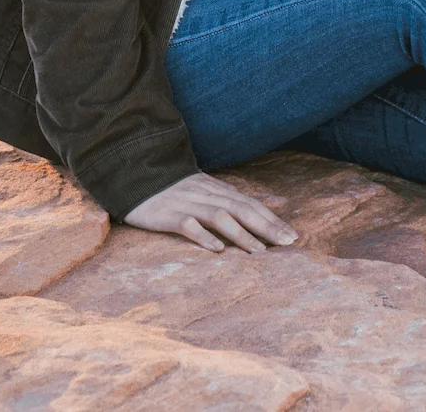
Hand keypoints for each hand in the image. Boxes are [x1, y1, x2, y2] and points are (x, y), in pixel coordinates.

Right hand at [123, 170, 298, 253]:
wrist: (133, 173)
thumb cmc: (170, 189)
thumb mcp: (200, 191)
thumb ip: (221, 202)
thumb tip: (250, 218)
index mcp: (215, 190)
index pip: (249, 203)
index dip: (272, 219)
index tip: (292, 235)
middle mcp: (205, 195)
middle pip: (241, 209)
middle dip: (267, 226)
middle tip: (288, 243)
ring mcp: (186, 204)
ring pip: (219, 217)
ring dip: (242, 234)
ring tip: (260, 252)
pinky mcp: (166, 215)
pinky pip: (187, 226)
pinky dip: (204, 237)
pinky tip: (217, 250)